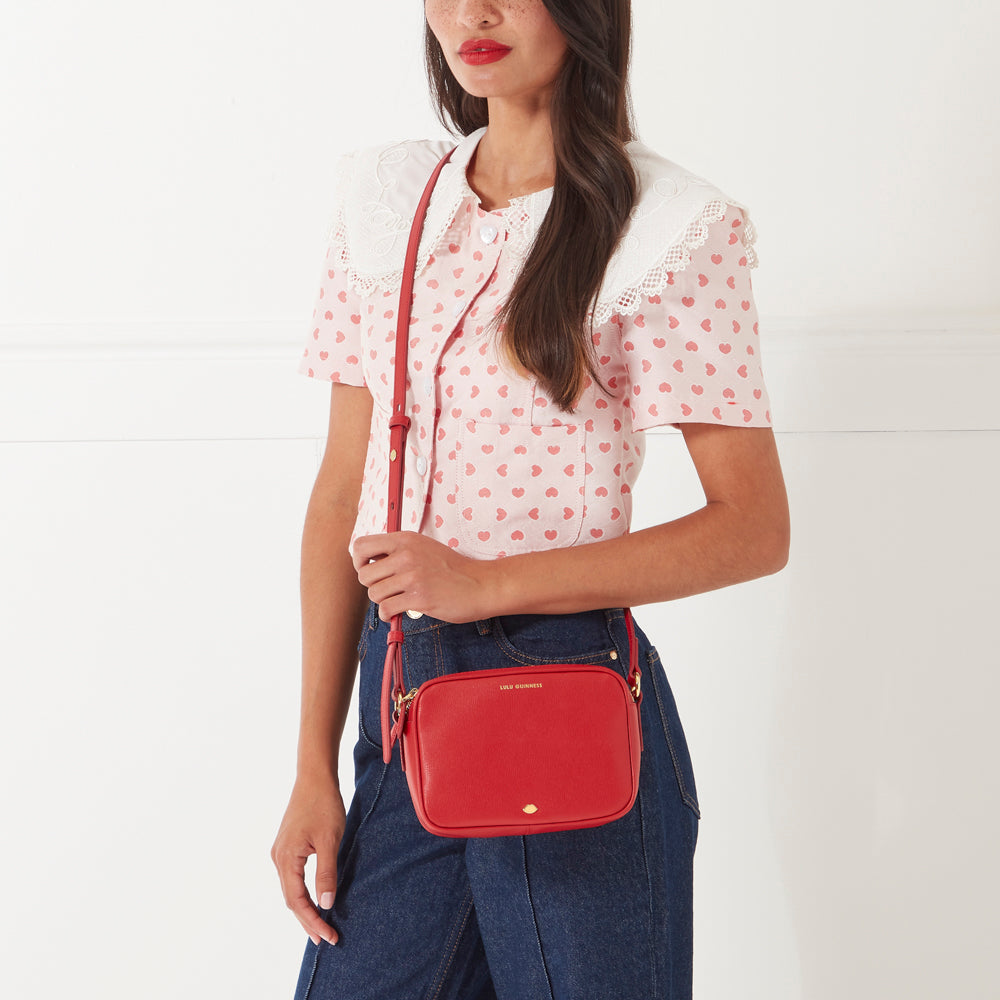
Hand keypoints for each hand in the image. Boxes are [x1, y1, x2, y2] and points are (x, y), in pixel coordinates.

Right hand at [271, 774, 346, 946]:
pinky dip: (302, 893)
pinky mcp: (287, 846)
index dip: (312, 921)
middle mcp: (278, 858)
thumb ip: (326, 873)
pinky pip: (292, 878)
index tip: (329, 936)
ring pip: (290, 890)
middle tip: (326, 939)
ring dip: (305, 908)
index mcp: (286, 858)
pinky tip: (313, 899)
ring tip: (320, 926)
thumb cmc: (324, 805)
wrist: (315, 777)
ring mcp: (280, 852)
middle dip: (308, 920)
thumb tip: (326, 904)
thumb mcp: (330, 840)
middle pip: (291, 899)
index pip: (297, 901)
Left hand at [352, 531, 494, 622]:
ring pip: (374, 594)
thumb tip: (369, 562)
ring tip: (398, 600)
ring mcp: (412, 576)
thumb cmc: (452, 568)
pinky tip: (398, 612)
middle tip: (387, 590)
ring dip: (383, 601)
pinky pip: (386, 609)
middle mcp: (406, 555)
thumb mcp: (423, 547)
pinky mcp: (419, 597)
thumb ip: (398, 551)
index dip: (359, 561)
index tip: (370, 570)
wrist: (480, 584)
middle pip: (364, 575)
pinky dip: (388, 615)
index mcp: (405, 539)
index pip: (361, 545)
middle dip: (372, 586)